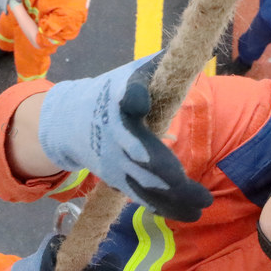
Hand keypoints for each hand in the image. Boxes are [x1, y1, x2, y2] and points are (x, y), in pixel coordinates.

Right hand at [38, 52, 213, 221]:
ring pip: (143, 184)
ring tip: (199, 210)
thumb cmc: (111, 93)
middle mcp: (115, 134)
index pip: (124, 97)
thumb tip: (190, 56)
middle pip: (142, 156)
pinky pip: (139, 195)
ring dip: (172, 200)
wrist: (68, 121)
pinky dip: (161, 206)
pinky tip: (185, 214)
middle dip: (170, 177)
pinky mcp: (113, 178)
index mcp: (119, 100)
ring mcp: (113, 160)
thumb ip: (158, 69)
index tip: (138, 99)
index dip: (132, 96)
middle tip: (202, 194)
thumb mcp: (131, 74)